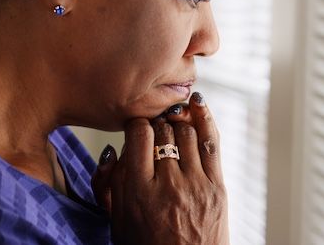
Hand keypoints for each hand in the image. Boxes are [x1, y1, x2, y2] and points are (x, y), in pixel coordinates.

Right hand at [92, 92, 228, 243]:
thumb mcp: (116, 220)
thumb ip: (106, 184)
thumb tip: (111, 149)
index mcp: (138, 191)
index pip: (137, 134)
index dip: (135, 124)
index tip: (135, 128)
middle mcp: (168, 185)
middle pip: (162, 130)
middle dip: (156, 123)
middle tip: (154, 127)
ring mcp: (196, 185)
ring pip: (185, 132)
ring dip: (176, 120)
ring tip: (171, 120)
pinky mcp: (217, 187)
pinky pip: (211, 141)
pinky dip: (204, 118)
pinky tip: (196, 103)